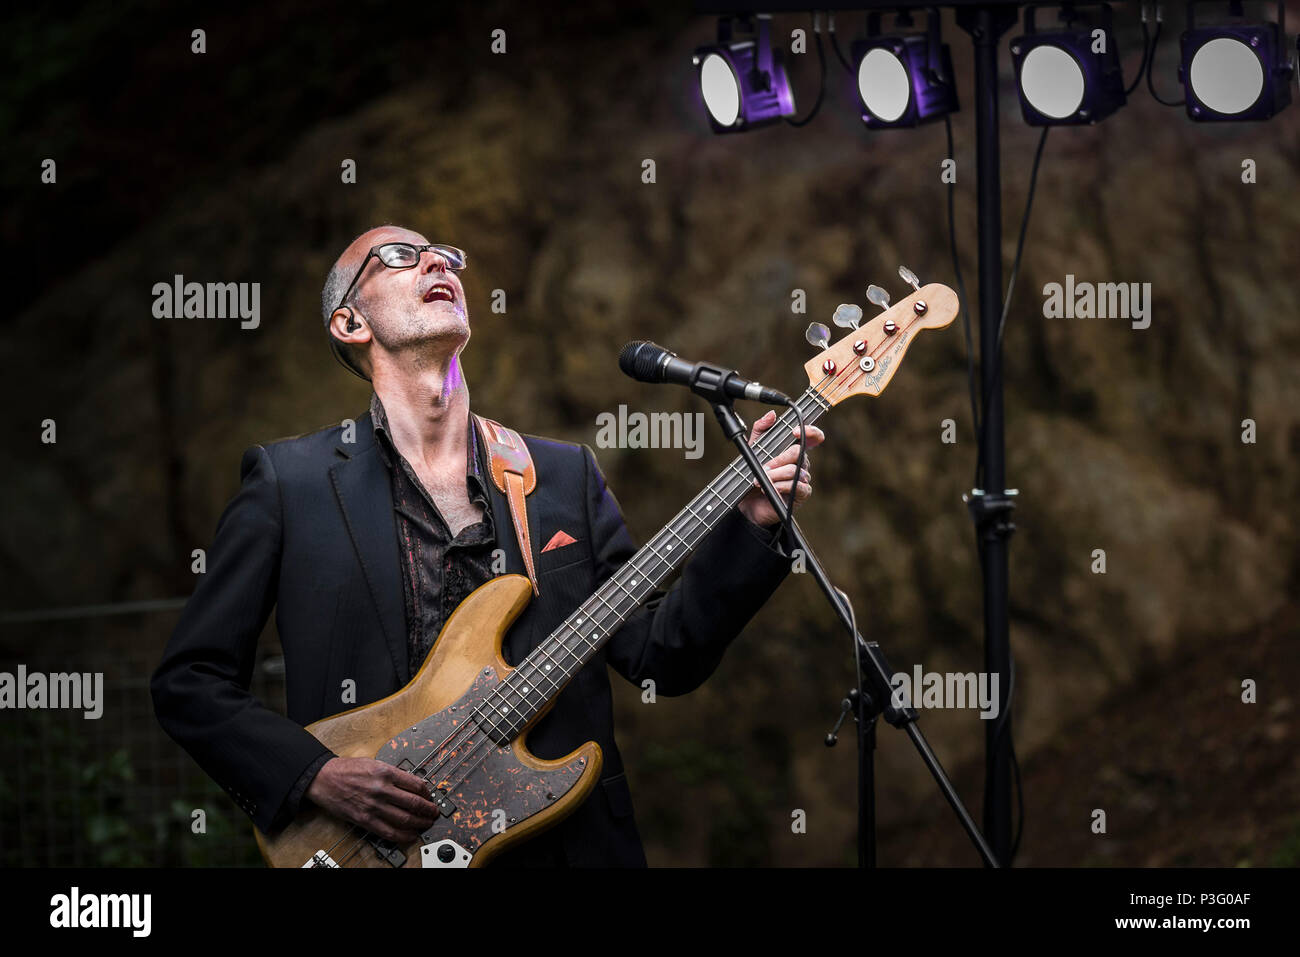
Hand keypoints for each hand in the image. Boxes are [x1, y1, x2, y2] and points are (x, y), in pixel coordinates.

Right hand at [305, 756, 441, 843]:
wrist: (323, 779)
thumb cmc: (346, 769)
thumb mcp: (373, 763)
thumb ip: (392, 773)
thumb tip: (410, 784)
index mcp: (385, 772)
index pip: (416, 785)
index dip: (427, 793)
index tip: (430, 796)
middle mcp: (382, 789)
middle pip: (414, 803)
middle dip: (428, 810)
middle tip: (434, 812)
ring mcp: (374, 806)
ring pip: (405, 819)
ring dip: (420, 823)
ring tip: (426, 824)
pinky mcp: (365, 820)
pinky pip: (388, 831)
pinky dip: (403, 835)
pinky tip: (410, 835)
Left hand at [736, 410, 825, 528]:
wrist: (748, 502)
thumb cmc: (753, 473)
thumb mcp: (753, 448)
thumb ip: (761, 430)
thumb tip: (772, 415)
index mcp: (793, 449)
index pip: (812, 437)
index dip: (810, 431)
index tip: (794, 432)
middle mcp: (801, 462)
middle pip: (799, 453)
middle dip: (779, 459)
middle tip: (764, 466)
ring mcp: (802, 478)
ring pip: (796, 471)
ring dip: (776, 475)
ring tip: (761, 480)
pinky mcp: (800, 495)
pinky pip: (798, 487)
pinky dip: (782, 486)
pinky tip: (771, 489)